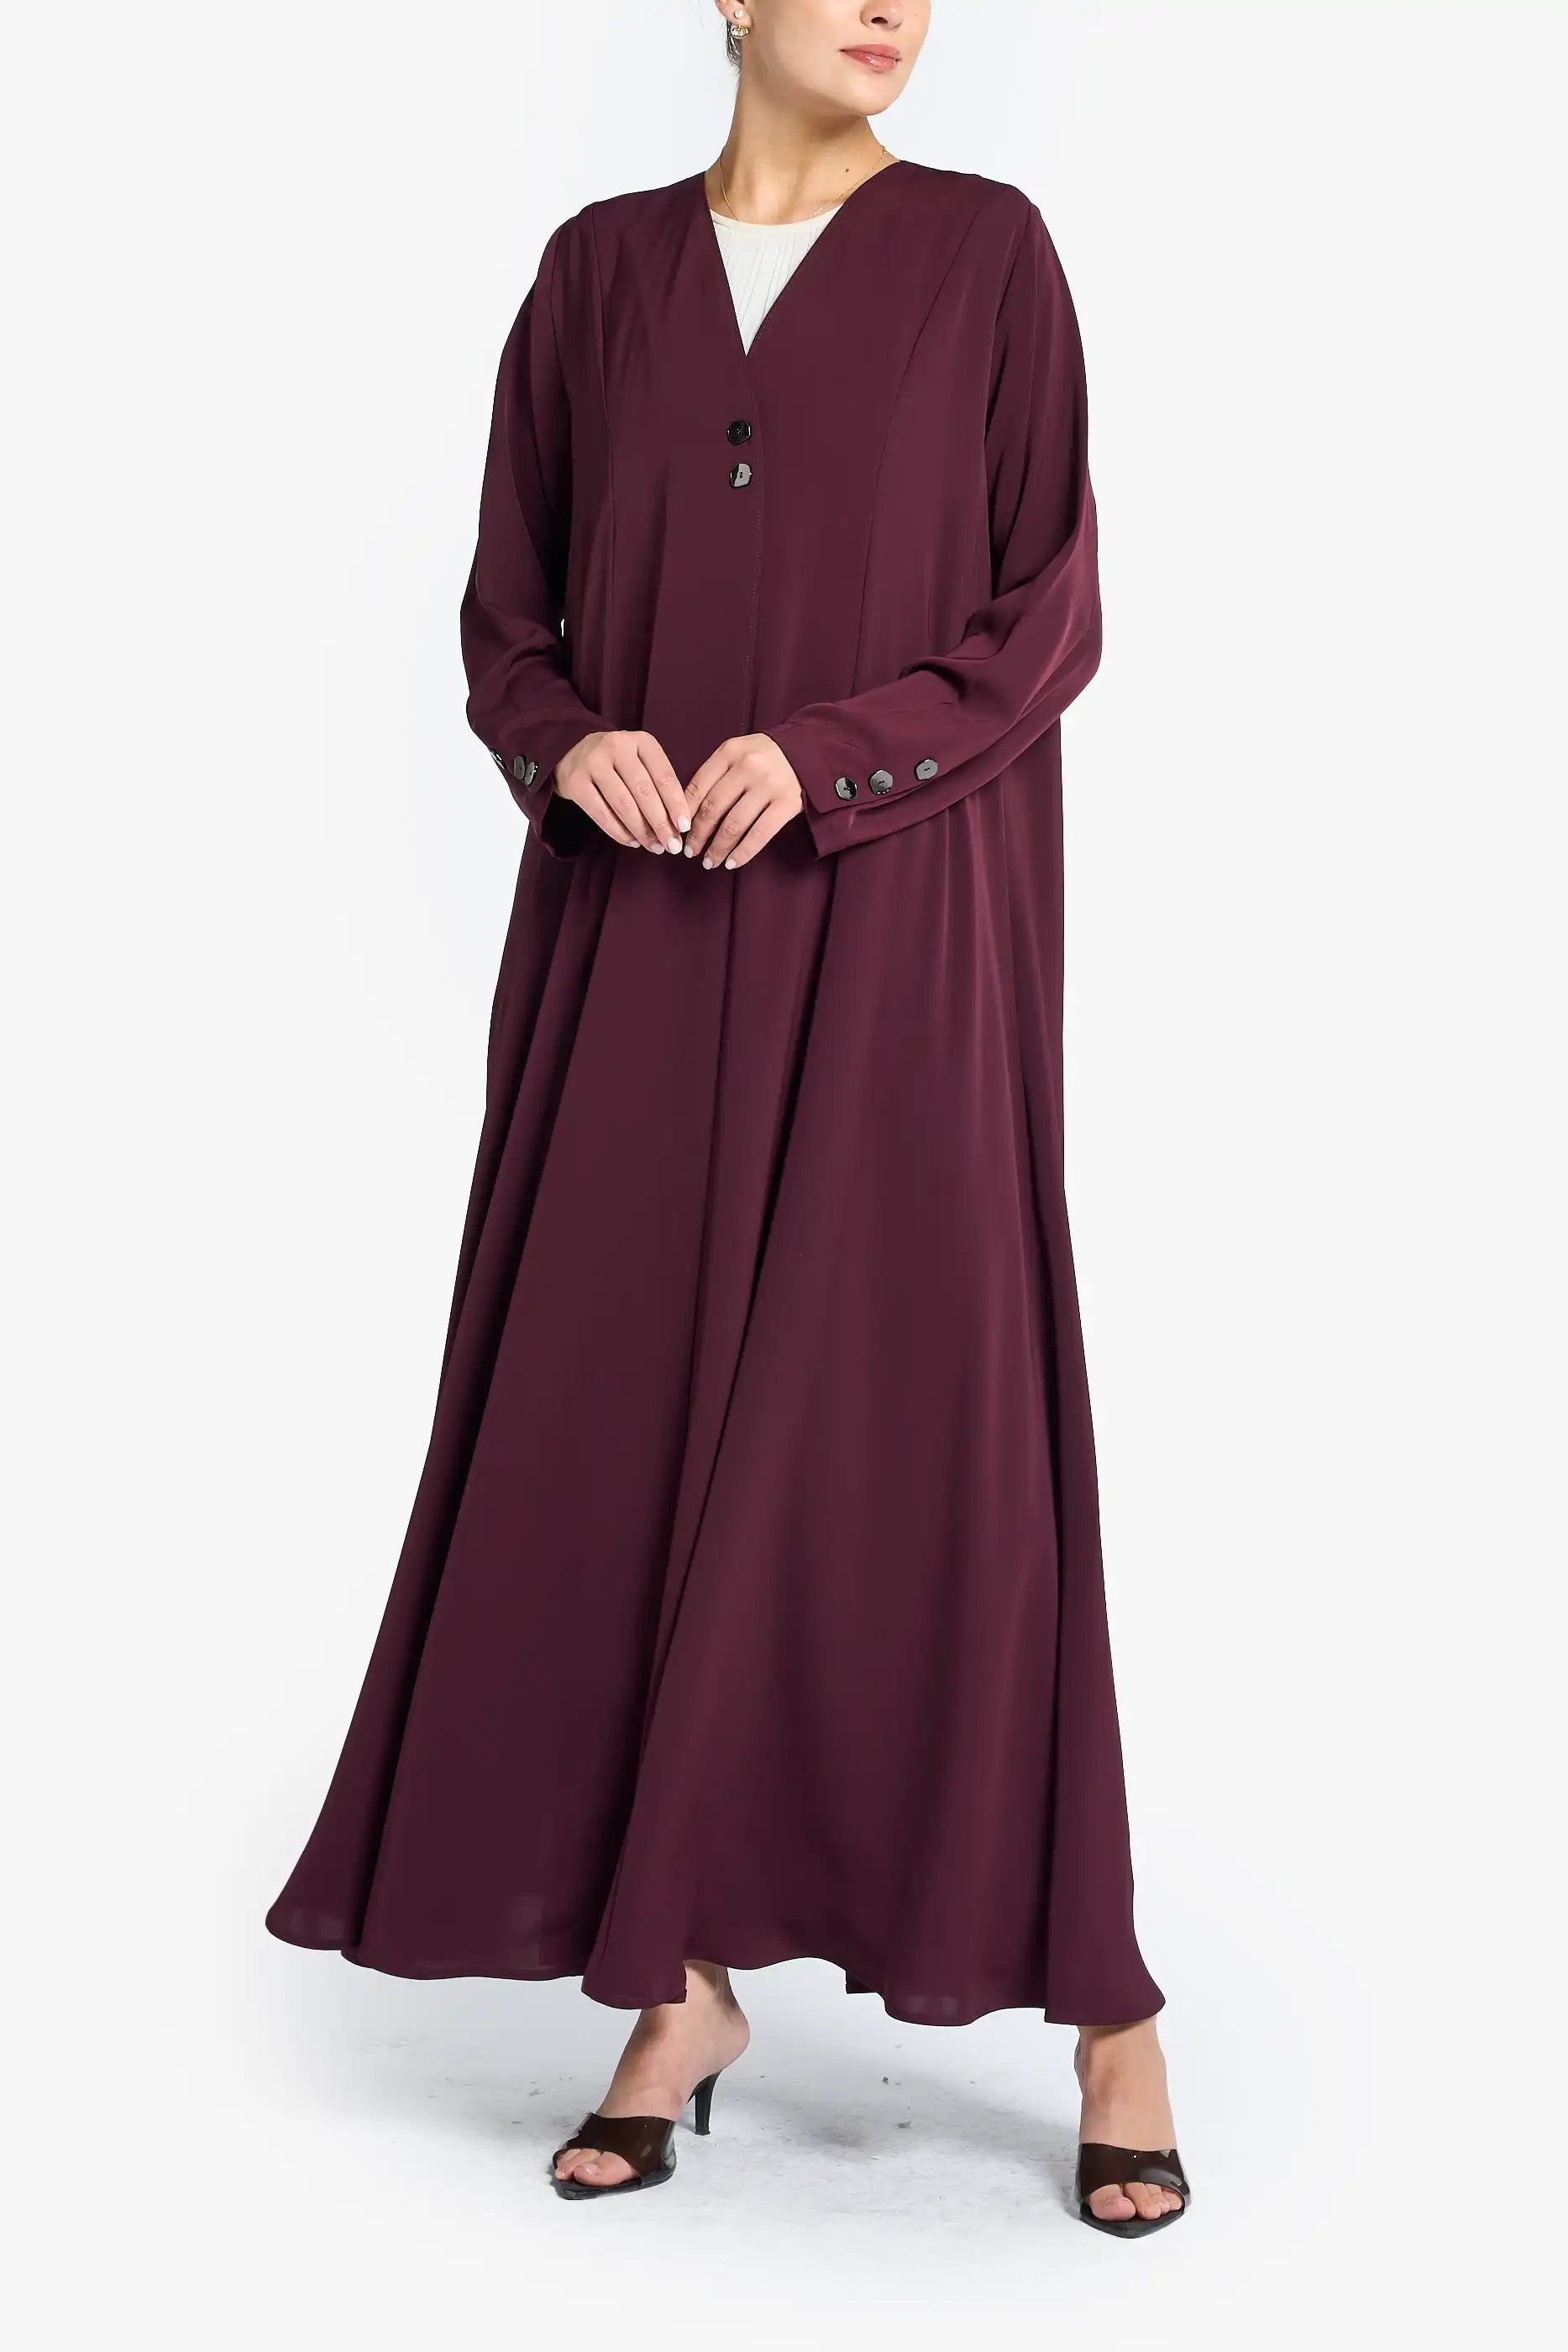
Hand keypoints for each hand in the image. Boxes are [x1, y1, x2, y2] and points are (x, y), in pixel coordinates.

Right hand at [554, 729, 688, 852]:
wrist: (571, 755)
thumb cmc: (617, 764)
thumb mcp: (640, 762)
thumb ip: (658, 786)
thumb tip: (677, 826)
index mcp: (641, 741)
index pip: (663, 775)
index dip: (676, 803)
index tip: (684, 826)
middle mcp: (617, 746)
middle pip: (644, 791)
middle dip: (660, 823)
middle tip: (672, 845)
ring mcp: (593, 763)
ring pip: (623, 804)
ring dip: (642, 831)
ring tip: (654, 847)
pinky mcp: (575, 782)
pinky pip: (601, 813)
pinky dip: (619, 832)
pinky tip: (632, 842)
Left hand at [683, 735, 802, 868]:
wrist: (812, 750)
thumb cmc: (768, 756)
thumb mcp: (739, 753)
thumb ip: (717, 774)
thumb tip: (689, 812)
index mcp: (729, 752)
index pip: (697, 786)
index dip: (684, 813)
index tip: (678, 831)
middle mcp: (747, 767)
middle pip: (712, 808)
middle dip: (698, 835)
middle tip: (690, 851)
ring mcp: (768, 785)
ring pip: (733, 825)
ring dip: (718, 848)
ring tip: (709, 861)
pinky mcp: (787, 803)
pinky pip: (759, 834)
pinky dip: (743, 852)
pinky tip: (732, 862)